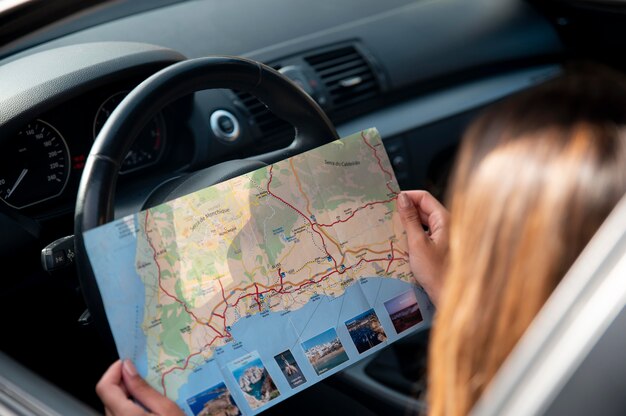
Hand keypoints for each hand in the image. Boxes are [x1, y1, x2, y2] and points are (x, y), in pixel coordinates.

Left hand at [96, 359, 183, 415]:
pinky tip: (148, 407)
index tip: (128, 362)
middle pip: (107, 396)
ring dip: (126, 395)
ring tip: (149, 392)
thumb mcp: (166, 409)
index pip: (104, 387)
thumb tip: (128, 368)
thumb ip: (143, 389)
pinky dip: (129, 407)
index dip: (114, 370)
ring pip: (112, 407)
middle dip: (122, 382)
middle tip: (144, 376)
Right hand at [397, 190, 449, 305]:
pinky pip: (426, 231)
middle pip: (424, 208)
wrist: (448, 295)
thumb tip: (401, 198)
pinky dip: (414, 232)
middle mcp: (447, 223)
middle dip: (406, 209)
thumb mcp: (417, 243)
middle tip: (387, 214)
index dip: (407, 196)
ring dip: (409, 222)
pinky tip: (403, 239)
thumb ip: (409, 219)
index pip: (424, 197)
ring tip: (392, 227)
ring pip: (424, 220)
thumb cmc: (436, 272)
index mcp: (445, 219)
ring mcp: (445, 234)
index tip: (390, 201)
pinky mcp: (441, 244)